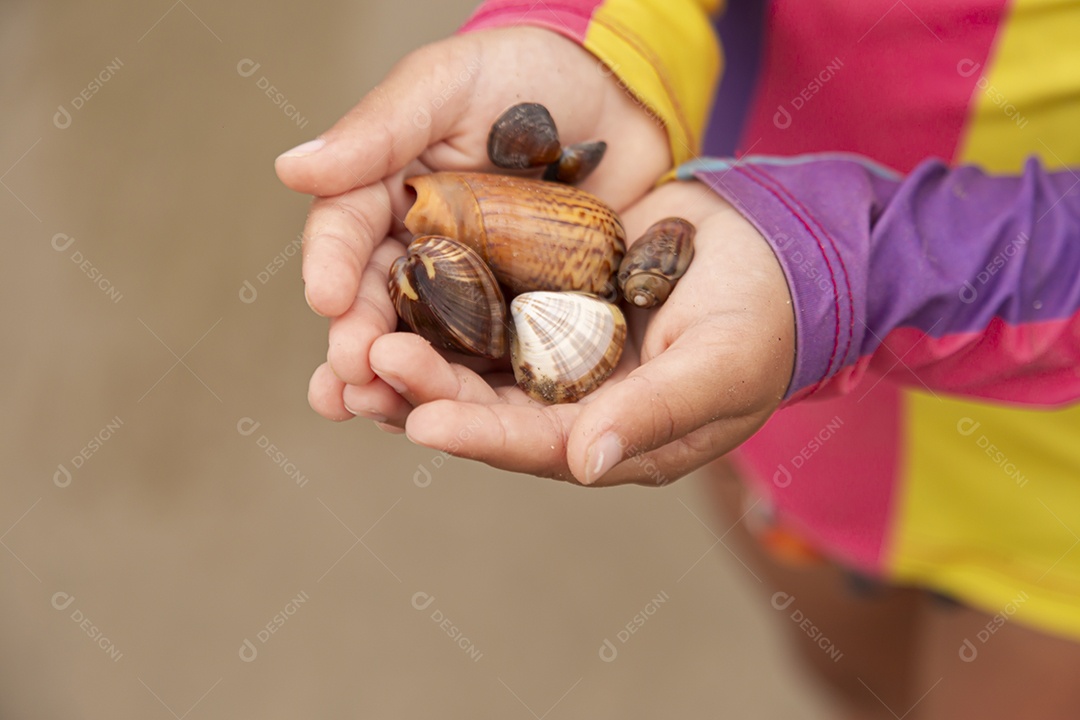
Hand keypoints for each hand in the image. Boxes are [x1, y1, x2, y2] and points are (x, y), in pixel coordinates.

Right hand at [276, 27, 671, 417]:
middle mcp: (419, 250)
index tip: (327, 297)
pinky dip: (469, 391)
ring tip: (376, 410)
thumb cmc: (528, 75)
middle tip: (351, 375)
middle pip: (378, 304)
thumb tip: (292, 169)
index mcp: (387, 193)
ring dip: (398, 381)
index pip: (347, 233)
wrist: (619, 98)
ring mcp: (471, 290)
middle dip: (359, 342)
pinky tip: (449, 418)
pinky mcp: (521, 318)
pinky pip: (493, 359)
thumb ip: (380, 127)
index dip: (333, 265)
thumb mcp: (451, 83)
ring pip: (425, 343)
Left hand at [349, 180, 795, 485]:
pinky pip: (484, 308)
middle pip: (488, 409)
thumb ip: (654, 413)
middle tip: (367, 364)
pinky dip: (442, 301)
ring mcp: (555, 354)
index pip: (537, 445)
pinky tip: (397, 281)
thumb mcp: (720, 366)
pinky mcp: (543, 303)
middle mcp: (573, 405)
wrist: (771, 248)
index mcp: (615, 437)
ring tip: (358, 338)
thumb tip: (584, 463)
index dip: (479, 436)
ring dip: (418, 354)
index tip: (421, 420)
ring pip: (474, 364)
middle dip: (426, 391)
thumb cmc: (762, 317)